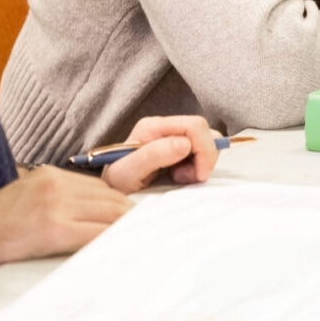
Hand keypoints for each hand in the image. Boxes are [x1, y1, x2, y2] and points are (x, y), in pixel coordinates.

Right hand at [0, 165, 132, 269]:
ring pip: (108, 216)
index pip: (101, 188)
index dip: (121, 206)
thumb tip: (93, 213)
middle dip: (130, 218)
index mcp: (50, 175)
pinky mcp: (53, 229)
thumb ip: (59, 199)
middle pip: (110, 199)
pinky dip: (113, 242)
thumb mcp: (28, 198)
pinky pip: (95, 235)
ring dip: (126, 231)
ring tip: (141, 243)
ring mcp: (55, 205)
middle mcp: (55, 184)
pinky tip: (124, 251)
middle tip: (149, 233)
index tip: (136, 219)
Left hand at [99, 115, 223, 191]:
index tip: (199, 174)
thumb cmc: (116, 184)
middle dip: (204, 158)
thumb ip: (153, 156)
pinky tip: (179, 177)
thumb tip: (184, 144)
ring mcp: (173, 138)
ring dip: (200, 164)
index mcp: (153, 127)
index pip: (195, 126)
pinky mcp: (179, 150)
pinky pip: (201, 154)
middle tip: (186, 178)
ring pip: (206, 142)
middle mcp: (165, 128)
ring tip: (179, 177)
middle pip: (204, 132)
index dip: (204, 150)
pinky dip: (197, 168)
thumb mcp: (128, 173)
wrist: (113, 194)